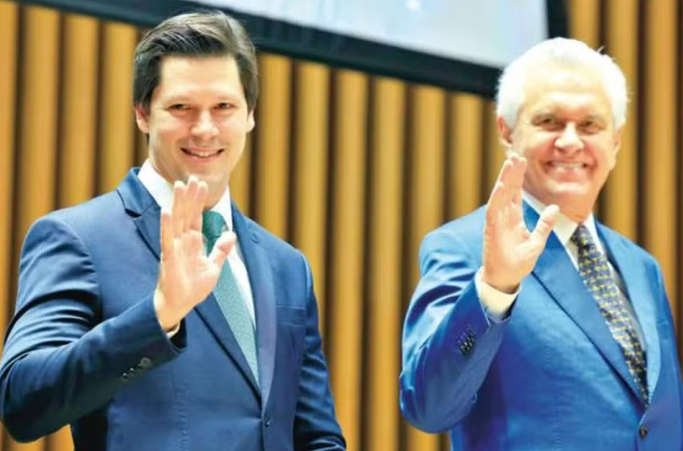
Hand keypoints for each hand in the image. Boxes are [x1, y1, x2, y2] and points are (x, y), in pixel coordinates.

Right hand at [153, 176, 235, 330]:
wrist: (179, 305)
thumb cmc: (192, 288)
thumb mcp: (213, 268)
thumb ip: (221, 250)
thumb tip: (232, 234)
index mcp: (193, 242)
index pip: (197, 217)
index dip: (199, 201)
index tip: (202, 183)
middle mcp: (182, 241)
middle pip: (187, 214)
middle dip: (190, 196)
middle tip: (192, 177)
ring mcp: (174, 248)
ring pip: (176, 221)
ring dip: (178, 204)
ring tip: (179, 186)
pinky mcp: (168, 258)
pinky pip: (166, 239)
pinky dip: (166, 225)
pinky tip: (166, 211)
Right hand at [481, 154, 558, 292]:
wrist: (505, 279)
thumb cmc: (517, 262)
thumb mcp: (537, 242)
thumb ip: (545, 225)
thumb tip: (555, 208)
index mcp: (513, 218)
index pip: (515, 193)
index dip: (518, 177)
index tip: (522, 160)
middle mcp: (503, 217)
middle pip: (507, 190)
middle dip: (511, 173)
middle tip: (515, 154)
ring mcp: (496, 223)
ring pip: (500, 196)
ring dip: (504, 180)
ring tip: (509, 164)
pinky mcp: (491, 230)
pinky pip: (494, 211)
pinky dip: (497, 198)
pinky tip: (501, 186)